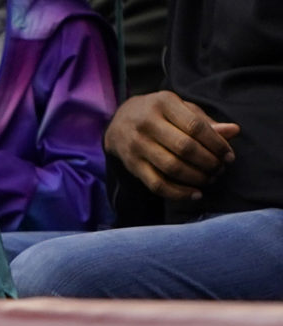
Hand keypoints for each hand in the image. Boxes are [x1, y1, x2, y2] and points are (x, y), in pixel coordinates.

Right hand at [106, 91, 239, 198]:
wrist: (119, 122)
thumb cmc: (159, 114)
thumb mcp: (181, 109)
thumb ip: (205, 121)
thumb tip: (233, 131)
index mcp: (164, 104)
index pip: (195, 127)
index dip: (216, 143)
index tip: (229, 156)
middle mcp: (147, 124)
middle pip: (184, 148)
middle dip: (208, 162)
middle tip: (220, 169)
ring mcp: (137, 146)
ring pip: (171, 168)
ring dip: (196, 178)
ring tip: (210, 179)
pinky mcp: (132, 166)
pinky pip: (156, 184)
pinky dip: (177, 193)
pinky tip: (194, 194)